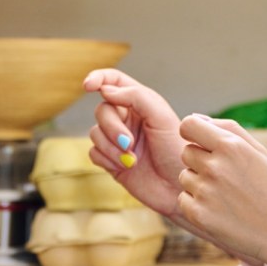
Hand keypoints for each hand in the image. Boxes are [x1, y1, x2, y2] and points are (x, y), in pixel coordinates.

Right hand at [85, 69, 185, 217]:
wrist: (179, 187)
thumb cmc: (176, 150)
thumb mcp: (161, 117)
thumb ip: (135, 97)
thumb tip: (105, 91)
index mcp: (140, 103)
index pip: (114, 81)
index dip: (98, 78)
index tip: (87, 86)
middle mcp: (127, 119)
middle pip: (102, 110)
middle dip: (112, 127)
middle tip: (129, 143)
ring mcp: (118, 140)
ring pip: (95, 132)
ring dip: (111, 146)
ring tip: (132, 159)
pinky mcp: (111, 161)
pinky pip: (93, 152)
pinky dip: (107, 159)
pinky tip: (125, 166)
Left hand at [177, 114, 266, 265]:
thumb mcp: (259, 152)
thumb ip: (227, 129)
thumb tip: (196, 118)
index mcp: (230, 146)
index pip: (188, 125)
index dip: (192, 133)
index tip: (201, 142)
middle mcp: (215, 166)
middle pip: (186, 152)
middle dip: (201, 160)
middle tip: (225, 176)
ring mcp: (205, 191)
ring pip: (184, 176)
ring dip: (199, 183)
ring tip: (225, 195)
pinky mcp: (198, 214)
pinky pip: (183, 199)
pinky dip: (196, 204)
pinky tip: (219, 210)